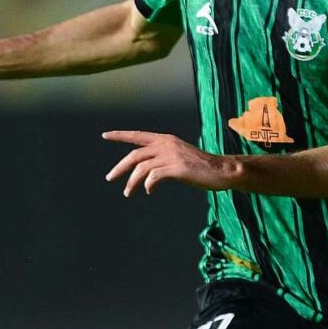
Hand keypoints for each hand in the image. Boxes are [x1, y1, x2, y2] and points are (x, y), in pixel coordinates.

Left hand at [102, 130, 234, 196]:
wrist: (222, 170)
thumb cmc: (202, 167)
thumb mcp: (180, 157)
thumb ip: (163, 160)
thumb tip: (146, 175)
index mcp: (166, 140)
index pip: (138, 136)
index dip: (121, 135)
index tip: (105, 135)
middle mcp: (167, 145)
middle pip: (135, 155)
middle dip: (120, 168)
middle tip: (110, 178)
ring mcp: (172, 156)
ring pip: (141, 169)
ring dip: (131, 182)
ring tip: (128, 193)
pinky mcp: (177, 168)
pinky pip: (153, 178)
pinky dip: (148, 185)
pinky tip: (149, 191)